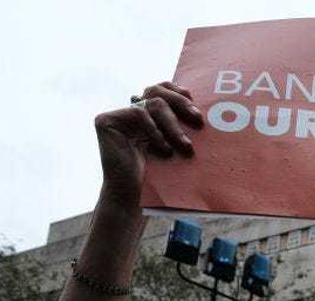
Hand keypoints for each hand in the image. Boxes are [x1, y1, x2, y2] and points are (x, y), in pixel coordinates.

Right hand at [95, 81, 202, 207]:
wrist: (135, 198)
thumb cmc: (160, 177)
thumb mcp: (176, 146)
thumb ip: (182, 126)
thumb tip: (208, 110)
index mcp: (146, 114)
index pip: (162, 89)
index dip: (179, 92)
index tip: (196, 107)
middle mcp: (130, 110)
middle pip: (157, 91)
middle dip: (181, 104)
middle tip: (198, 120)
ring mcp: (117, 115)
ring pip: (153, 104)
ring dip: (173, 125)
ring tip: (185, 147)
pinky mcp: (106, 120)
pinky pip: (139, 114)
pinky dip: (155, 131)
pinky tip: (164, 150)